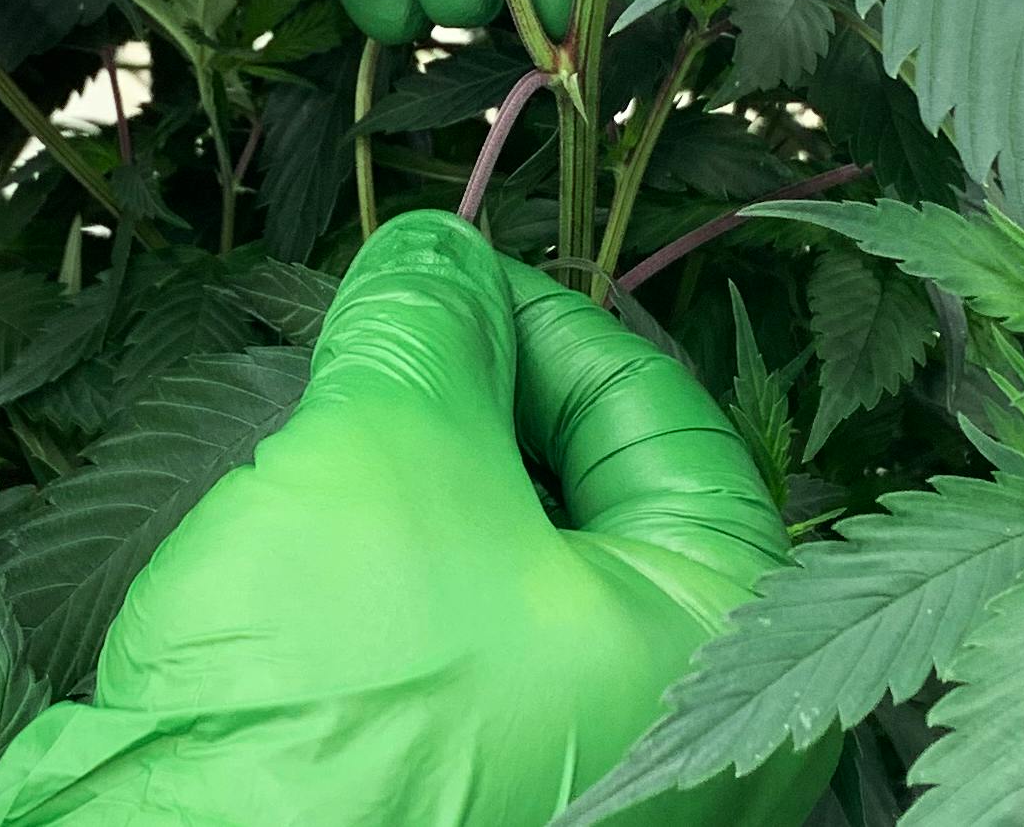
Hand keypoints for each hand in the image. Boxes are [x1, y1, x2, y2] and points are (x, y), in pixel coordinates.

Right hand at [0, 212, 833, 826]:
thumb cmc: (338, 697)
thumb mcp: (387, 454)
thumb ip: (429, 326)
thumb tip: (435, 253)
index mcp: (715, 636)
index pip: (658, 415)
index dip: (538, 320)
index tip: (436, 279)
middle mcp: (676, 731)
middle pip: (595, 498)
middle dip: (476, 406)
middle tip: (375, 350)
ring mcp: (578, 785)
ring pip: (513, 579)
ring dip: (424, 492)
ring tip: (327, 442)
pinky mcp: (468, 811)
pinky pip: (456, 666)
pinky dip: (394, 589)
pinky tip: (308, 552)